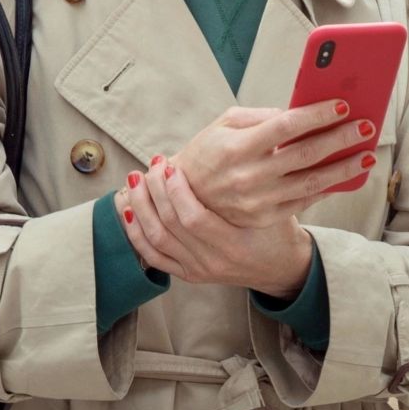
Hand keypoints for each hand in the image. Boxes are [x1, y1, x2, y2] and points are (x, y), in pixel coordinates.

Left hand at [113, 158, 314, 298]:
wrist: (281, 267)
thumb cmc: (279, 230)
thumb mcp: (278, 205)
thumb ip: (263, 176)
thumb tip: (256, 135)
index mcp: (235, 244)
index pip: (194, 218)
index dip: (176, 191)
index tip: (172, 167)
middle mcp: (213, 261)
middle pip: (169, 225)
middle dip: (154, 192)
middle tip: (150, 166)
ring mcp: (199, 270)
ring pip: (155, 240)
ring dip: (140, 208)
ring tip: (133, 181)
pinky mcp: (189, 275)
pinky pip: (153, 258)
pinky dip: (136, 234)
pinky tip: (128, 211)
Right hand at [170, 98, 378, 227]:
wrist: (185, 194)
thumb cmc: (208, 151)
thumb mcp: (224, 123)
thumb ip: (260, 116)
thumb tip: (298, 112)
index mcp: (237, 147)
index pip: (286, 127)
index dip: (317, 115)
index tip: (343, 105)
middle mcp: (248, 175)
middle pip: (305, 154)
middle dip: (341, 138)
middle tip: (366, 125)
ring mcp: (257, 200)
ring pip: (312, 182)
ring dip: (344, 168)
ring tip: (368, 155)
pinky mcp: (264, 217)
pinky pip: (304, 201)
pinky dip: (328, 188)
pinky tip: (346, 177)